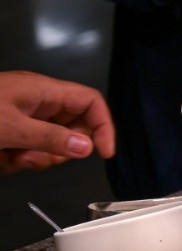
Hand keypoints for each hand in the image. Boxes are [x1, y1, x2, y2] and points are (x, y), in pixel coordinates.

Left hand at [0, 72, 115, 172]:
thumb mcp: (10, 128)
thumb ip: (49, 138)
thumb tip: (87, 148)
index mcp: (45, 91)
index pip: (90, 102)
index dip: (103, 125)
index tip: (104, 153)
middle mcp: (38, 102)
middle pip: (71, 128)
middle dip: (58, 150)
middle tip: (37, 158)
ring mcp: (22, 116)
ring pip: (48, 143)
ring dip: (34, 157)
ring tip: (10, 159)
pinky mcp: (8, 130)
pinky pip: (27, 148)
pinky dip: (15, 159)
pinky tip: (0, 157)